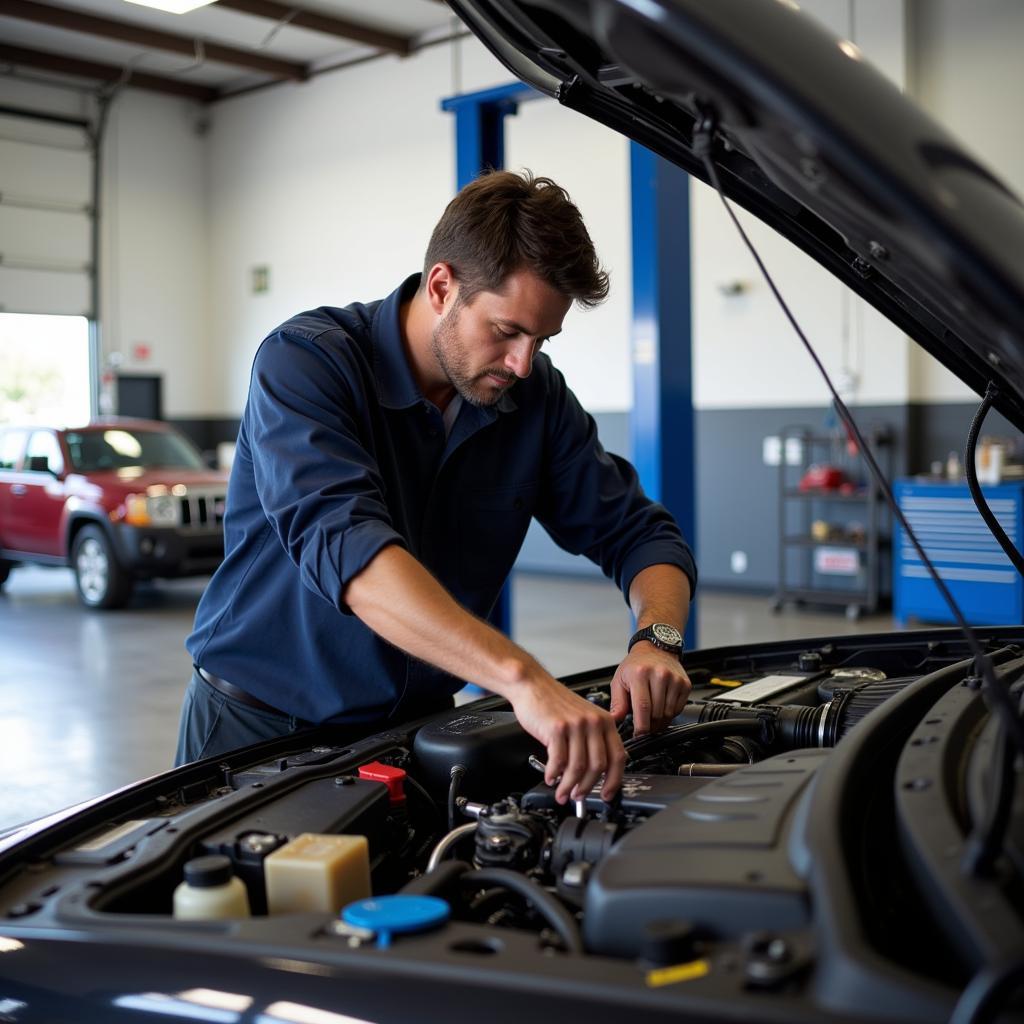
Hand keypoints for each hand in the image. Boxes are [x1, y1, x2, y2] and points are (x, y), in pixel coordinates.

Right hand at [509, 675, 625, 803]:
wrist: (532, 685)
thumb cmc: (554, 702)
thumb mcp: (583, 716)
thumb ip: (594, 738)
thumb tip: (598, 771)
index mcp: (604, 720)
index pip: (618, 757)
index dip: (614, 781)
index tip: (607, 794)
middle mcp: (593, 722)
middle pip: (598, 766)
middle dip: (588, 787)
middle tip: (579, 796)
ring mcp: (575, 725)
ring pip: (578, 767)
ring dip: (569, 786)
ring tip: (562, 792)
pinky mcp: (557, 728)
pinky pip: (559, 761)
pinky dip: (554, 774)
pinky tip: (550, 777)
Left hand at [609, 645, 690, 734]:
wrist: (655, 649)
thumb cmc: (636, 665)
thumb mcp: (619, 680)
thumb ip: (617, 702)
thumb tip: (614, 720)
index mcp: (640, 673)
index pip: (643, 707)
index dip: (641, 726)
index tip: (638, 734)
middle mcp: (659, 674)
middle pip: (656, 714)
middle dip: (649, 724)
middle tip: (643, 723)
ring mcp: (674, 679)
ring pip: (668, 714)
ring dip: (659, 720)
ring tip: (651, 713)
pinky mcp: (685, 684)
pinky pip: (678, 709)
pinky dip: (669, 713)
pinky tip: (661, 705)